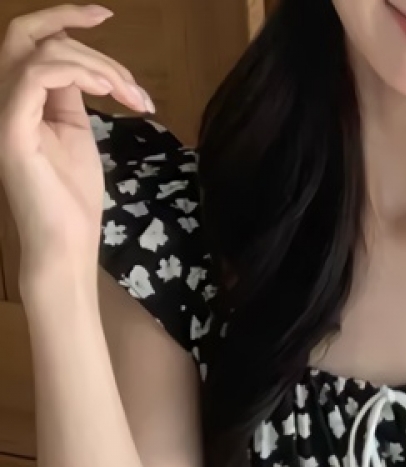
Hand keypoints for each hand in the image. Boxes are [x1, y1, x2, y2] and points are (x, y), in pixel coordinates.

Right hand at [0, 4, 151, 278]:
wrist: (65, 242)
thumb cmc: (73, 198)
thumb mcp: (77, 133)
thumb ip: (72, 96)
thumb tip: (86, 68)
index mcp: (19, 96)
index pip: (32, 40)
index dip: (66, 17)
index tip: (106, 15)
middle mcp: (3, 96)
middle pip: (31, 33)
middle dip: (84, 36)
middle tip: (131, 82)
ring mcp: (3, 111)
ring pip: (43, 51)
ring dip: (99, 66)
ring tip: (130, 98)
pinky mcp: (11, 127)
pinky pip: (35, 75)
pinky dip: (77, 73)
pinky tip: (109, 92)